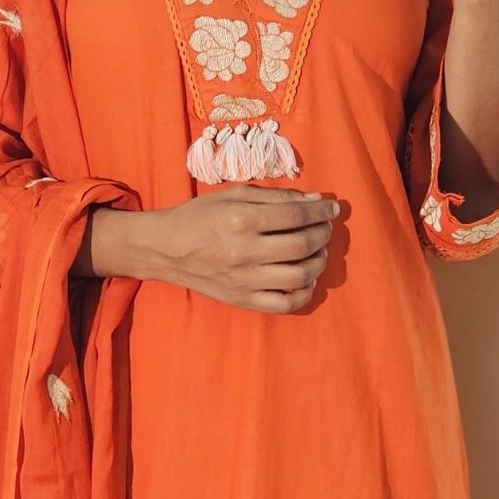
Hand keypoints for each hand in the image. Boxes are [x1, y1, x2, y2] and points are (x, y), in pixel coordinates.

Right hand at [144, 185, 339, 313]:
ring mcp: (244, 280)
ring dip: (319, 261)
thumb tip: (316, 201)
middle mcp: (244, 251)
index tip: (332, 208)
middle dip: (323, 233)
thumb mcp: (234, 195)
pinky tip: (306, 278)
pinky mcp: (243, 300)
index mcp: (241, 219)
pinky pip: (286, 303)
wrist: (166, 248)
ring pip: (300, 275)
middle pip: (303, 243)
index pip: (296, 214)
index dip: (321, 210)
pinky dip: (305, 292)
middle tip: (325, 227)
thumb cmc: (200, 216)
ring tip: (318, 251)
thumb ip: (276, 196)